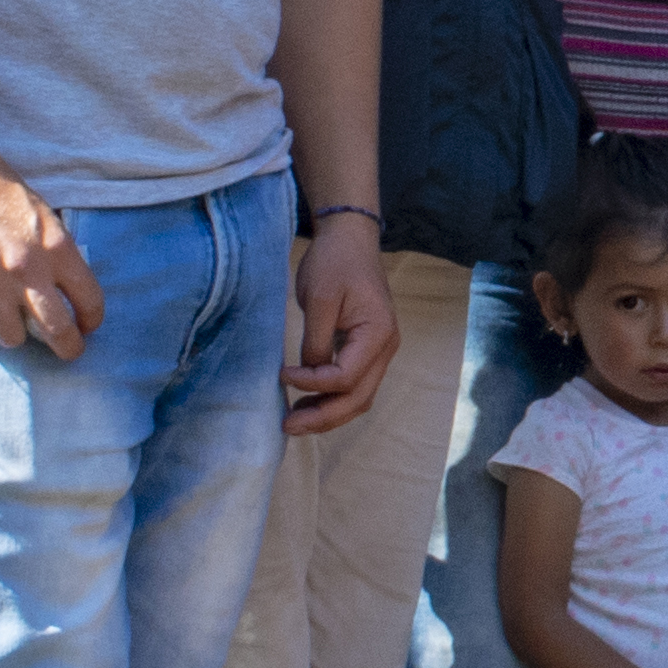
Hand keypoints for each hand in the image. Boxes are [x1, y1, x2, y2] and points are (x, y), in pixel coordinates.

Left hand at [282, 222, 393, 432]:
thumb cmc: (335, 263)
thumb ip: (315, 341)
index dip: (311, 383)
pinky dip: (332, 399)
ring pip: (358, 398)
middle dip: (322, 417)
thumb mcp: (320, 299)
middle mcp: (386, 349)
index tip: (282, 373)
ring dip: (328, 414)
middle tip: (287, 427)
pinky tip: (308, 402)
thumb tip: (309, 374)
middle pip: (358, 398)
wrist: (350, 240)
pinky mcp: (367, 350)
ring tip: (295, 422)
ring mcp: (380, 352)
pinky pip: (354, 385)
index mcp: (377, 335)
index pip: (345, 377)